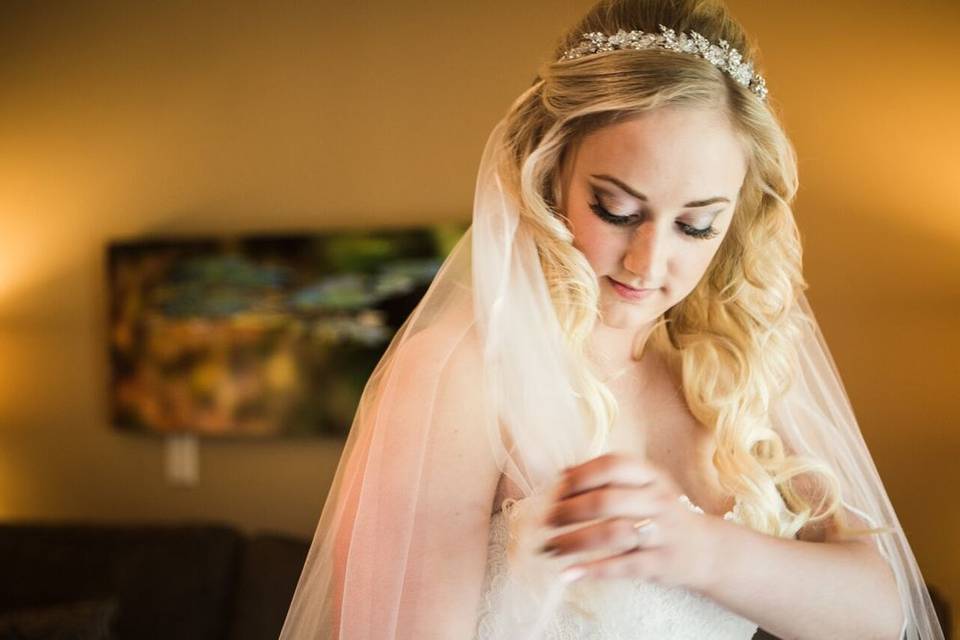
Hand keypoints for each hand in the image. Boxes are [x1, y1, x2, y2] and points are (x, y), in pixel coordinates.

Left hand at [539, 452, 721, 591]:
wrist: (704, 549)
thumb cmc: (659, 513)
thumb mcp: (642, 486)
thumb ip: (607, 478)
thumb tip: (562, 473)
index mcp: (650, 476)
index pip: (612, 466)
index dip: (580, 475)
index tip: (557, 489)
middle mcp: (657, 501)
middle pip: (607, 501)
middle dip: (569, 511)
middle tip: (547, 522)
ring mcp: (661, 533)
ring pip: (613, 534)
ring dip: (575, 542)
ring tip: (550, 548)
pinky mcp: (659, 564)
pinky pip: (623, 566)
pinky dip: (593, 571)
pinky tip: (569, 573)